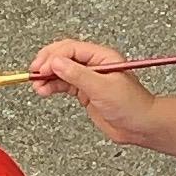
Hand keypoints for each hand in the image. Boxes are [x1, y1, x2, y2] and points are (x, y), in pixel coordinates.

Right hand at [26, 38, 170, 148]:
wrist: (141, 127)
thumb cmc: (132, 106)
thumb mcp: (103, 88)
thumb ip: (78, 75)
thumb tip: (56, 62)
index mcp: (102, 57)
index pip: (71, 49)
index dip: (54, 57)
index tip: (42, 68)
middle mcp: (94, 64)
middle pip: (64, 56)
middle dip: (47, 63)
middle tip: (34, 73)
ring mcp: (89, 78)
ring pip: (62, 71)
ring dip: (47, 76)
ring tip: (37, 85)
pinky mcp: (86, 92)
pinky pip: (64, 84)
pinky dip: (52, 86)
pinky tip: (44, 90)